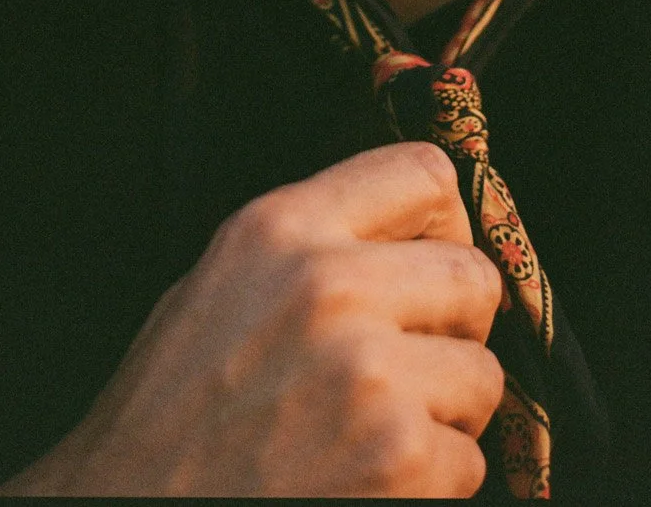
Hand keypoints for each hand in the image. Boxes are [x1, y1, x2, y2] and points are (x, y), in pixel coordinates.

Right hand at [0, 141, 504, 496]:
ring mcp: (369, 373)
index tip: (434, 259)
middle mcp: (329, 286)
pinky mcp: (399, 457)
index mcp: (280, 229)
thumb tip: (406, 236)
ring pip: (483, 375)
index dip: (447, 222)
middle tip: (415, 366)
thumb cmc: (167, 418)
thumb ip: (307, 249)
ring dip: (446, 414)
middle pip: (473, 276)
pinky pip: (469, 461)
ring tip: (377, 434)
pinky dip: (432, 484)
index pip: (423, 174)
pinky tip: (366, 484)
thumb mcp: (216, 288)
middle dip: (457, 329)